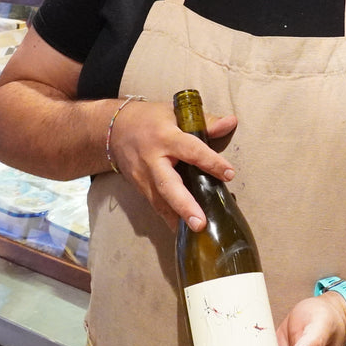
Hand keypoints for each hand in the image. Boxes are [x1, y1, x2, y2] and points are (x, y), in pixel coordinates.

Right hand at [108, 99, 237, 230]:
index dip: (210, 162)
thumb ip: (205, 122)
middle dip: (184, 205)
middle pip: (168, 184)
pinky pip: (155, 205)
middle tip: (200, 222)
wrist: (115, 130)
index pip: (191, 150)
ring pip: (159, 201)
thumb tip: (231, 122)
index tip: (229, 174)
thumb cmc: (151, 119)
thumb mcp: (176, 113)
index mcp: (165, 136)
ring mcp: (143, 176)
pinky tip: (182, 230)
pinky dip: (168, 218)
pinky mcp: (139, 188)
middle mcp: (152, 159)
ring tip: (194, 233)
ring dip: (176, 218)